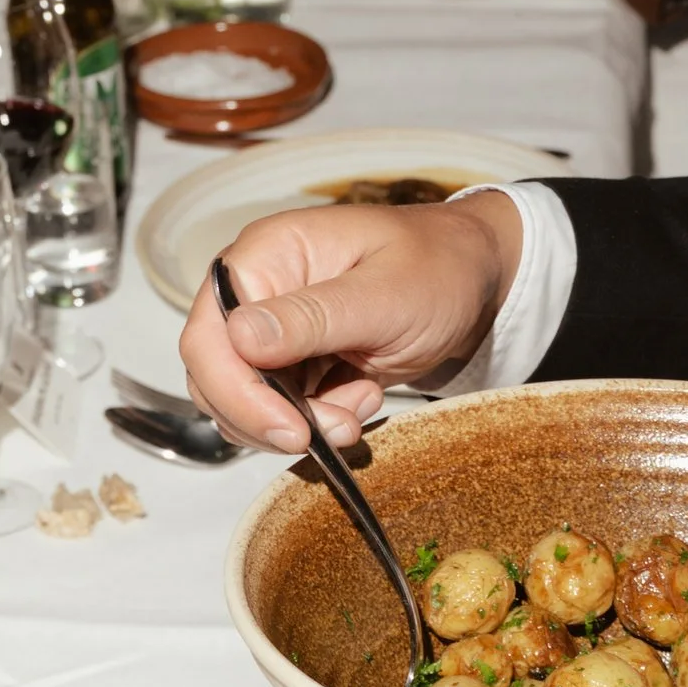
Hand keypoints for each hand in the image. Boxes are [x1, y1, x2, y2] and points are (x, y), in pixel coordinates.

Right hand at [177, 195, 519, 450]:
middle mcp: (257, 293)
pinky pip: (282, 412)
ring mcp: (275, 332)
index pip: (209, 337)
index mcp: (264, 257)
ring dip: (303, 424)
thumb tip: (239, 336)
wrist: (477, 280)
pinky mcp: (296, 364)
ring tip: (361, 403)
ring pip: (249, 405)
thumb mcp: (383, 294)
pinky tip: (362, 398)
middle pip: (219, 379)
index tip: (289, 429)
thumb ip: (311, 317)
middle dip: (274, 418)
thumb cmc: (439, 268)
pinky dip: (320, 422)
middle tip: (337, 429)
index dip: (237, 392)